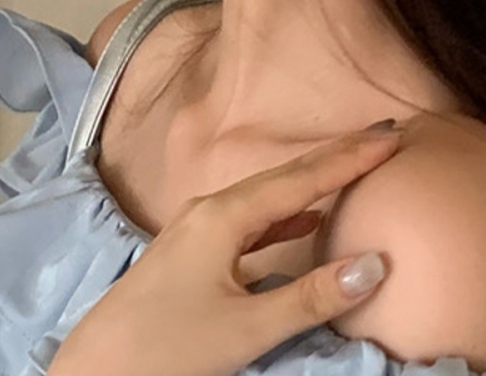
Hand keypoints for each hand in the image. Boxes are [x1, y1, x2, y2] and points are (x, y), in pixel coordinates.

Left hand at [48, 123, 404, 375]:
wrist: (94, 368)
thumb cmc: (169, 346)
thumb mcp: (246, 328)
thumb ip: (311, 297)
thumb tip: (376, 262)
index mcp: (224, 216)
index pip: (302, 179)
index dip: (350, 157)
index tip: (392, 132)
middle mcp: (210, 210)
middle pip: (286, 177)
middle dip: (335, 157)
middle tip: (382, 136)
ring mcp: (198, 229)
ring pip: (268, 197)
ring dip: (311, 183)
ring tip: (351, 169)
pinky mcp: (193, 252)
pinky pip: (251, 220)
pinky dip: (285, 215)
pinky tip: (300, 221)